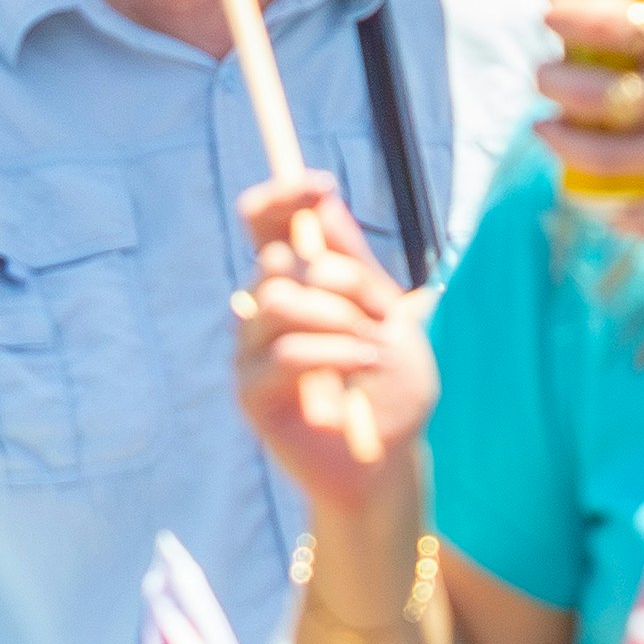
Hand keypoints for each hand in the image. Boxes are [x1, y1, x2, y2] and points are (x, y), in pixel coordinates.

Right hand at [228, 171, 431, 514]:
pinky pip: (283, 353)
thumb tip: (322, 200)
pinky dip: (331, 353)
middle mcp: (265, 313)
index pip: (267, 227)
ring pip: (277, 301)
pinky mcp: (251, 393)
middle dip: (336, 279)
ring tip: (372, 347)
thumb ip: (354, 262)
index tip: (318, 184)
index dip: (281, 198)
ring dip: (336, 318)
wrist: (391, 458)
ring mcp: (252, 352)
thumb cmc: (393, 387)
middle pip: (275, 261)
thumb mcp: (389, 313)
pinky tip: (362, 366)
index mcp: (297, 286)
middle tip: (377, 311)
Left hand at [539, 0, 643, 237]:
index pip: (608, 22)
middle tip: (546, 73)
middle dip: (554, 82)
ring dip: (564, 143)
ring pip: (607, 157)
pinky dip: (624, 213)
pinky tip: (606, 203)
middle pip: (594, 95)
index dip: (566, 16)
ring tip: (547, 128)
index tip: (547, 11)